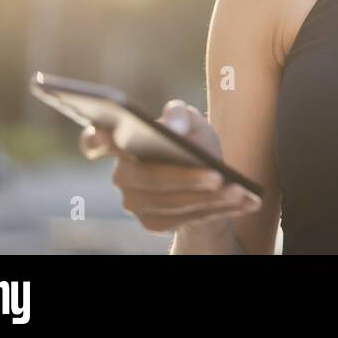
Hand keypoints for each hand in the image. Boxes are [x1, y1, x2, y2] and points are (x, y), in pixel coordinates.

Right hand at [78, 99, 259, 235]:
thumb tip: (172, 127)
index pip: (95, 140)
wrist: (207, 178)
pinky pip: (185, 219)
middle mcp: (123, 175)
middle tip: (217, 176)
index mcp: (123, 142)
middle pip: (148, 178)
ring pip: (170, 202)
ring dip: (208, 198)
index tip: (102, 131)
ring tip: (237, 190)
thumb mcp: (193, 122)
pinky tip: (243, 202)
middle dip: (185, 178)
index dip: (94, 138)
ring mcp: (135, 202)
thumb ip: (181, 114)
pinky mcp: (153, 222)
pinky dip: (216, 211)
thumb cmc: (192, 142)